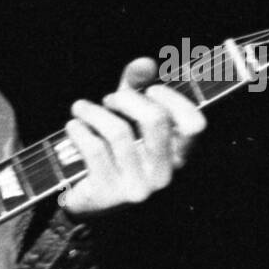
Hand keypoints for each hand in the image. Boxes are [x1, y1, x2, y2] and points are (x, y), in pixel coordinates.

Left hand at [58, 57, 205, 217]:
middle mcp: (163, 175)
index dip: (173, 99)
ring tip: (81, 109)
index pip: (195, 124)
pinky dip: (79, 130)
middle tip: (109, 99)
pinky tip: (73, 127)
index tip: (150, 89)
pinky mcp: (107, 194)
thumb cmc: (113, 156)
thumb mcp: (128, 121)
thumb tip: (144, 62)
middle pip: (155, 120)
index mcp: (178, 157)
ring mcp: (136, 188)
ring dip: (93, 112)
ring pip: (118, 132)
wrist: (88, 205)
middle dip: (127, 99)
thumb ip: (136, 90)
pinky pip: (94, 150)